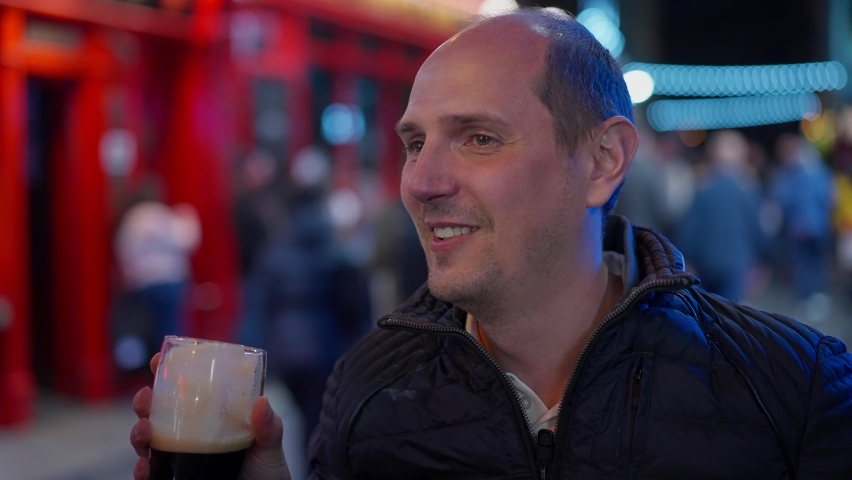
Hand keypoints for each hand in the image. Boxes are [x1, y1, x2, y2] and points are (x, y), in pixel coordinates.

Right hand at [130, 354, 291, 479]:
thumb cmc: (266, 468)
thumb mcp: (269, 443)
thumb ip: (268, 426)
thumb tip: (261, 403)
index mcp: (211, 415)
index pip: (185, 389)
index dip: (167, 373)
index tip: (158, 360)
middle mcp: (190, 433)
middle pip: (158, 412)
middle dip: (144, 402)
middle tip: (145, 398)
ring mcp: (180, 456)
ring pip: (148, 440)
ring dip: (138, 432)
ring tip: (144, 431)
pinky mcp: (174, 477)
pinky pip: (150, 473)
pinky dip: (142, 469)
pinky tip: (145, 466)